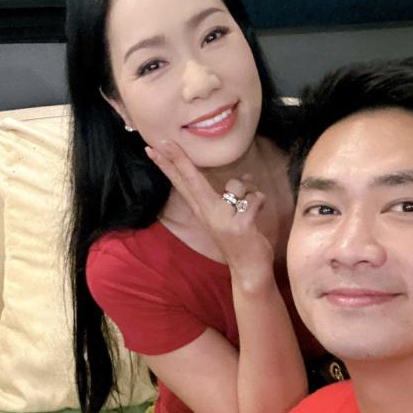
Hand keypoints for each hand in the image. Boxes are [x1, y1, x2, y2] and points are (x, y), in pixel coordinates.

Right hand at [146, 141, 273, 278]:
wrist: (248, 270)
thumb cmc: (240, 239)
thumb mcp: (229, 215)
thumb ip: (232, 195)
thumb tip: (243, 178)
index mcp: (202, 209)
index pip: (180, 182)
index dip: (166, 164)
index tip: (151, 148)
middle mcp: (207, 213)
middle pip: (190, 180)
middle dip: (177, 159)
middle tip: (163, 141)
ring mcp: (222, 219)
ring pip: (237, 185)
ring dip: (250, 191)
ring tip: (249, 210)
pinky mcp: (240, 225)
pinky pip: (255, 198)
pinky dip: (261, 202)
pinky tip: (257, 216)